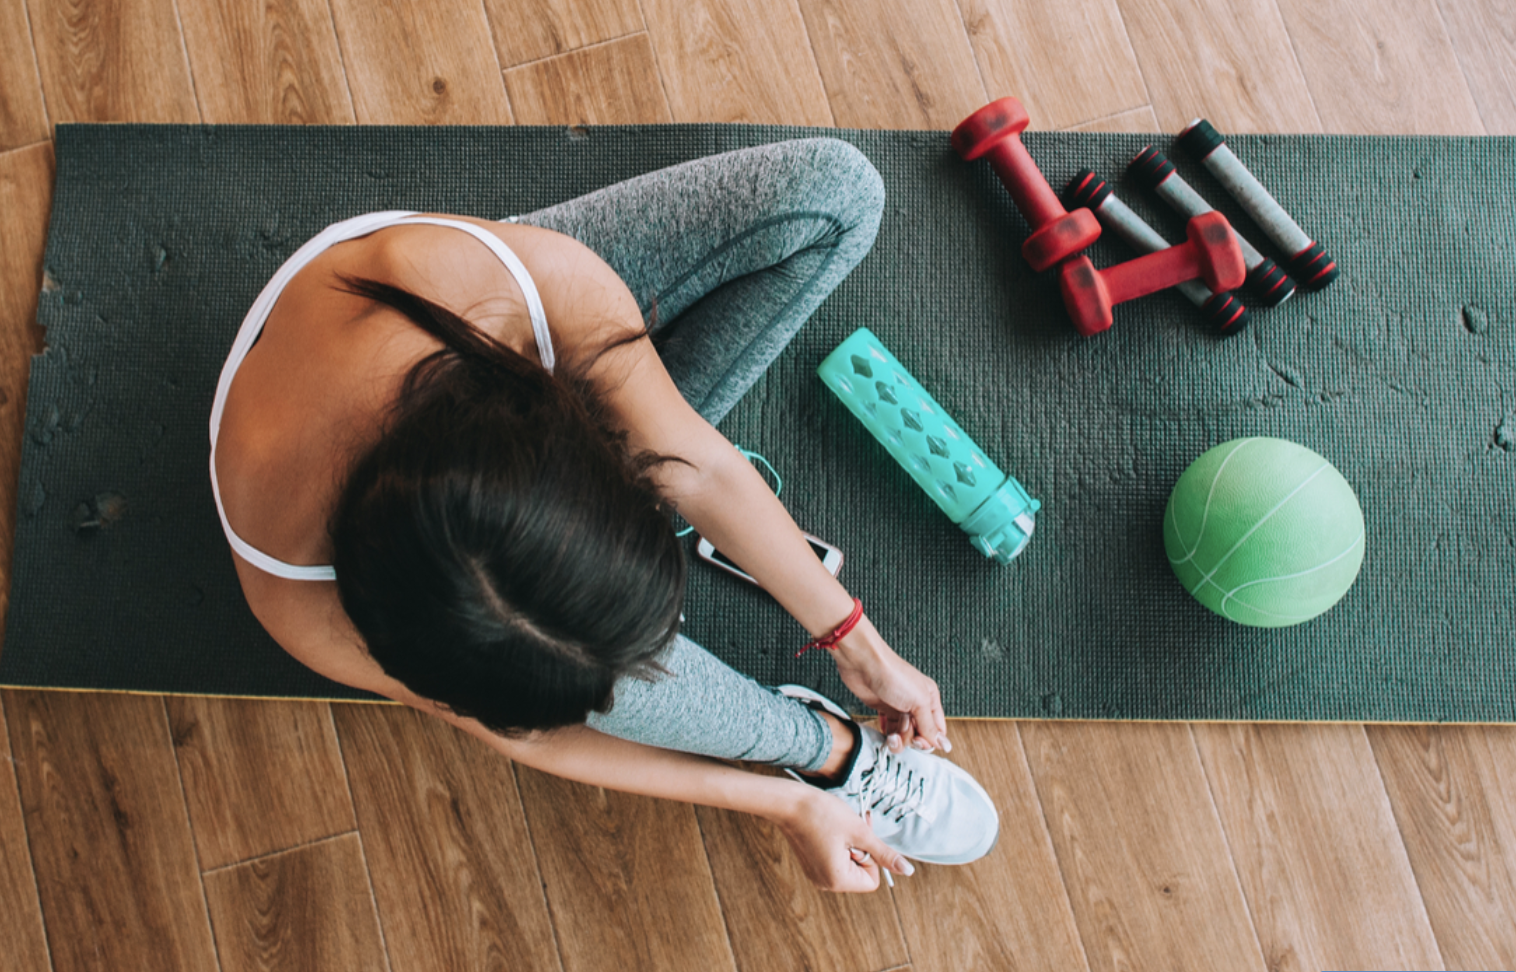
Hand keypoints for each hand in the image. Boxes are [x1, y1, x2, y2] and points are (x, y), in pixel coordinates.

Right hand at [777, 787, 913, 891]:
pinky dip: (840, 845)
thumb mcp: (860, 832)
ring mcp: (817, 875)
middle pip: (860, 872)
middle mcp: (825, 884)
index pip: (872, 880)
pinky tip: (833, 828)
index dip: (872, 856)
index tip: (862, 834)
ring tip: (844, 824)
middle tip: (856, 824)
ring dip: (852, 843)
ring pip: (850, 864)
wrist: (788, 802)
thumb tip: (907, 871)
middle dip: (863, 847)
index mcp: (837, 880)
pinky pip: (836, 860)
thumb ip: (884, 854)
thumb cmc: (823, 814)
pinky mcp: (812, 865)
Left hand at [832, 617, 948, 754]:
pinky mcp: (883, 709)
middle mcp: (916, 704)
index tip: (919, 743)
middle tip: (902, 732)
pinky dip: (887, 734)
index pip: (937, 729)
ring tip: (891, 734)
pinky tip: (885, 733)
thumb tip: (943, 744)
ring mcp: (899, 708)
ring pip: (904, 735)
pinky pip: (889, 730)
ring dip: (897, 739)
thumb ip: (930, 725)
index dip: (929, 740)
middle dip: (911, 739)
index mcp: (930, 699)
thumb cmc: (893, 675)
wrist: (864, 665)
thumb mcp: (919, 701)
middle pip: (919, 734)